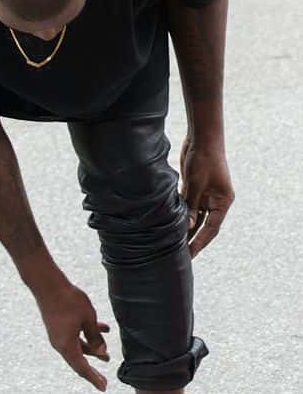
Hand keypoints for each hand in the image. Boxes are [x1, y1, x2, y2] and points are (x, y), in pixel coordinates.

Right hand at [34, 278, 109, 391]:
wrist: (48, 285)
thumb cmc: (69, 300)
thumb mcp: (88, 319)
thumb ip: (95, 337)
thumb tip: (101, 352)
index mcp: (67, 345)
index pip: (82, 368)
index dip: (94, 378)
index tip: (104, 387)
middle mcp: (60, 344)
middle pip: (79, 360)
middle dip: (93, 367)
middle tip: (104, 379)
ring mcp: (58, 335)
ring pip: (78, 347)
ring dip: (92, 350)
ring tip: (107, 354)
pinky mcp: (58, 327)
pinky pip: (75, 336)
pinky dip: (87, 336)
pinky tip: (101, 329)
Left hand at [180, 138, 234, 258]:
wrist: (202, 138)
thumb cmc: (203, 158)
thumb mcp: (196, 184)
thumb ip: (191, 206)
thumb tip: (188, 227)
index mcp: (223, 202)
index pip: (212, 228)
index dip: (201, 242)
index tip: (191, 254)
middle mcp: (216, 201)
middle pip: (204, 226)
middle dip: (193, 239)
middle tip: (180, 255)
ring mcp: (206, 196)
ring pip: (195, 217)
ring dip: (186, 228)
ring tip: (174, 245)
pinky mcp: (196, 190)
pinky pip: (189, 207)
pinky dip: (182, 216)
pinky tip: (171, 226)